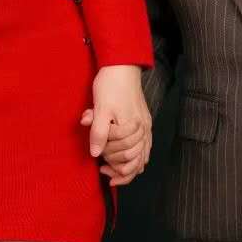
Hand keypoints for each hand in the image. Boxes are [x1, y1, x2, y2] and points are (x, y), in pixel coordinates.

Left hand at [80, 64, 151, 184]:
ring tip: (112, 173)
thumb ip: (98, 132)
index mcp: (132, 126)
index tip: (97, 158)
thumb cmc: (110, 86)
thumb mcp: (100, 108)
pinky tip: (128, 165)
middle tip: (102, 166)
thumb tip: (95, 154)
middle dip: (116, 164)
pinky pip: (146, 149)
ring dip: (126, 168)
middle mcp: (142, 129)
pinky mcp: (145, 124)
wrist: (122, 67)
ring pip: (141, 157)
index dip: (107, 156)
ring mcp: (146, 127)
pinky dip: (137, 160)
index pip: (121, 153)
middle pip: (132, 158)